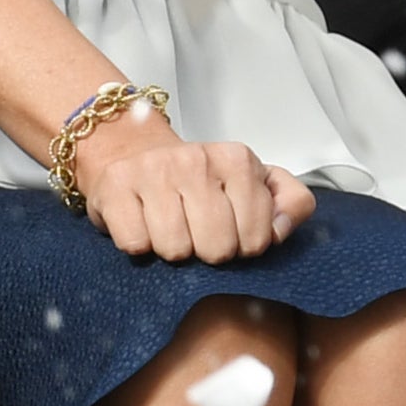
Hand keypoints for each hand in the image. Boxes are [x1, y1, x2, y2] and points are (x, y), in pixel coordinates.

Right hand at [74, 107, 315, 260]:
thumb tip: (281, 230)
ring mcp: (151, 169)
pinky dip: (138, 244)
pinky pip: (135, 244)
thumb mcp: (256, 183)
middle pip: (216, 249)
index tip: (230, 230)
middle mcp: (194, 159)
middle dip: (207, 251)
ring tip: (169, 228)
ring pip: (175, 250)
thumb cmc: (200, 181)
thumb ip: (292, 201)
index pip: (257, 239)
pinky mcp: (113, 185)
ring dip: (172, 249)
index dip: (244, 246)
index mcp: (237, 159)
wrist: (131, 153)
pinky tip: (142, 224)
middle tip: (197, 233)